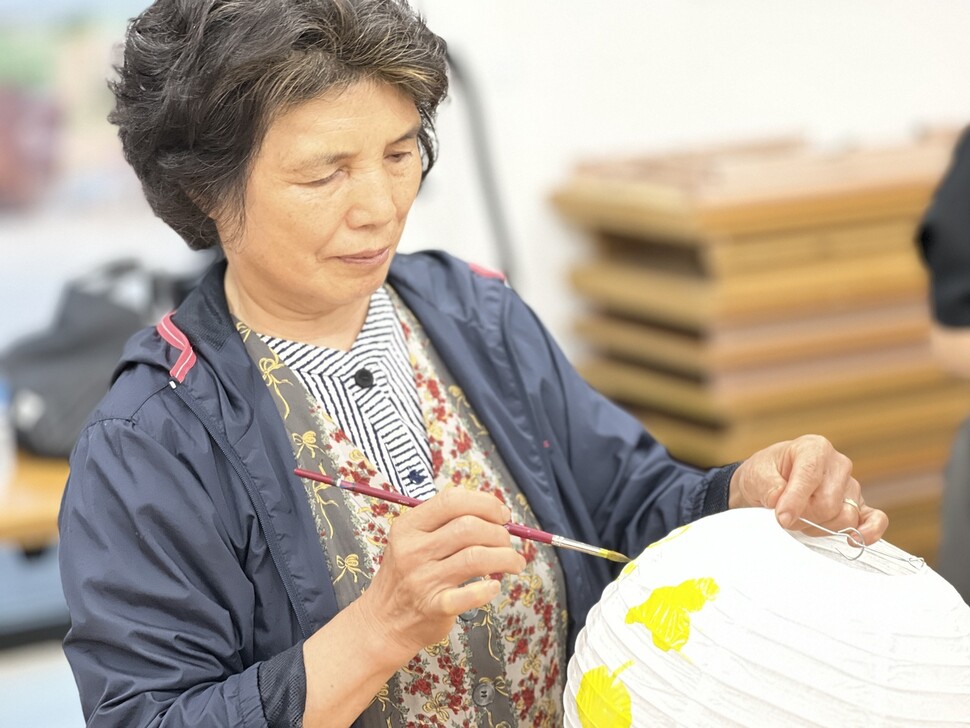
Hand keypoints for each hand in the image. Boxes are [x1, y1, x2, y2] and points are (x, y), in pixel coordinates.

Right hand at [354, 487, 525, 664]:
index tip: (502, 515)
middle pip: (468, 527)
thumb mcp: (411, 540)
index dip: (485, 503)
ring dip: (505, 557)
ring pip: (476, 557)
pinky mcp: (434, 607)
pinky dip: (489, 589)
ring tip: (514, 563)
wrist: (382, 622)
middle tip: (507, 543)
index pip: (452, 501)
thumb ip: (444, 522)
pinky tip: (494, 586)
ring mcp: (423, 579)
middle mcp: (413, 550)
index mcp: (409, 527)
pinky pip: (471, 594)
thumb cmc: (405, 577)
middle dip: (499, 532)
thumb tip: (493, 511)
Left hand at [729, 434, 888, 544]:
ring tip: (801, 518)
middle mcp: (837, 464)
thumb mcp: (755, 474)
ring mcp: (851, 486)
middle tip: (784, 516)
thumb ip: (767, 486)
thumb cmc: (765, 474)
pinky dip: (868, 531)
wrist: (769, 482)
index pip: (810, 476)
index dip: (795, 500)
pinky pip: (875, 519)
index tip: (781, 517)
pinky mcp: (859, 505)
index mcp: (814, 448)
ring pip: (844, 517)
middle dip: (802, 517)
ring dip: (818, 526)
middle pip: (827, 503)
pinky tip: (852, 540)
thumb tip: (778, 500)